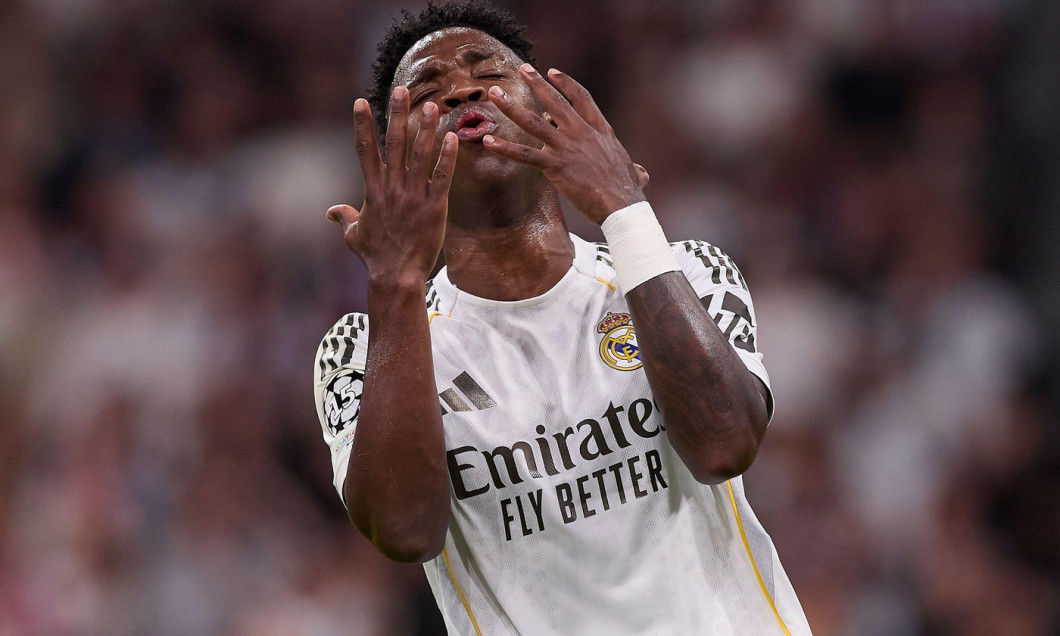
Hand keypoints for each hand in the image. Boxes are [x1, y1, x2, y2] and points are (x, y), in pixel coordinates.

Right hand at [327, 86, 458, 283]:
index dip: (363, 124)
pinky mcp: (435, 207)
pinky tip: (452, 137)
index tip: (361, 101)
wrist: (396, 275)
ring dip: (426, 128)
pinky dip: (447, 157)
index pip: (365, 149)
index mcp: (373, 190)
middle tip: (401, 90)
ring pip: (421, 155)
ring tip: (433, 106)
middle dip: (397, 114)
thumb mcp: (353, 235)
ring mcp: (414, 196)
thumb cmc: (375, 256)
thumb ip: (344, 218)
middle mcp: (392, 187)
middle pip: (395, 143)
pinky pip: (442, 177)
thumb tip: (331, 212)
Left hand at [483, 64, 644, 224]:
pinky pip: (524, 154)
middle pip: (555, 101)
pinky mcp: (554, 166)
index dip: (566, 83)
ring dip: (511, 106)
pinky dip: (505, 148)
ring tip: (494, 93)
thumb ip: (634, 169)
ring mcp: (566, 147)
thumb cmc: (628, 192)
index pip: (582, 98)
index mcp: (600, 130)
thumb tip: (642, 173)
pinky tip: (488, 142)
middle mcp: (581, 133)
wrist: (622, 204)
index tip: (552, 71)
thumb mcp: (634, 173)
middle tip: (523, 69)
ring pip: (533, 121)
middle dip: (536, 83)